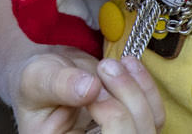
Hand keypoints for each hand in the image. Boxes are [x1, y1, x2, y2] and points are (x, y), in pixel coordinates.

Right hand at [11, 51, 163, 133]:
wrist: (49, 77)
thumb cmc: (38, 82)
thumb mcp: (36, 79)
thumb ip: (58, 84)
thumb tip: (90, 88)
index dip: (111, 117)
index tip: (92, 84)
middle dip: (127, 97)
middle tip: (105, 67)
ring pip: (148, 127)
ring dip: (136, 90)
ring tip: (112, 64)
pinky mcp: (134, 126)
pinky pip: (155, 115)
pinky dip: (146, 87)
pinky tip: (128, 64)